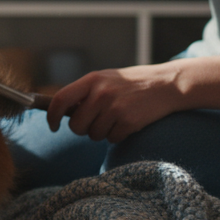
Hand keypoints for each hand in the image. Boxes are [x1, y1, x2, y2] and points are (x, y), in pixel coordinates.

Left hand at [46, 64, 184, 142]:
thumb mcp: (105, 79)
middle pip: (76, 126)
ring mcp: (115, 108)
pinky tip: (128, 122)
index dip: (52, 116)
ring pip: (93, 135)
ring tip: (116, 118)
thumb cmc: (131, 84)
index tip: (53, 126)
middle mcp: (101, 93)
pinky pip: (111, 139)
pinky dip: (117, 136)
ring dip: (102, 132)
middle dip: (83, 129)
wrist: (166, 84)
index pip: (60, 100)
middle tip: (96, 121)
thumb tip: (59, 112)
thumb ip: (84, 92)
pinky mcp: (129, 122)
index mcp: (91, 80)